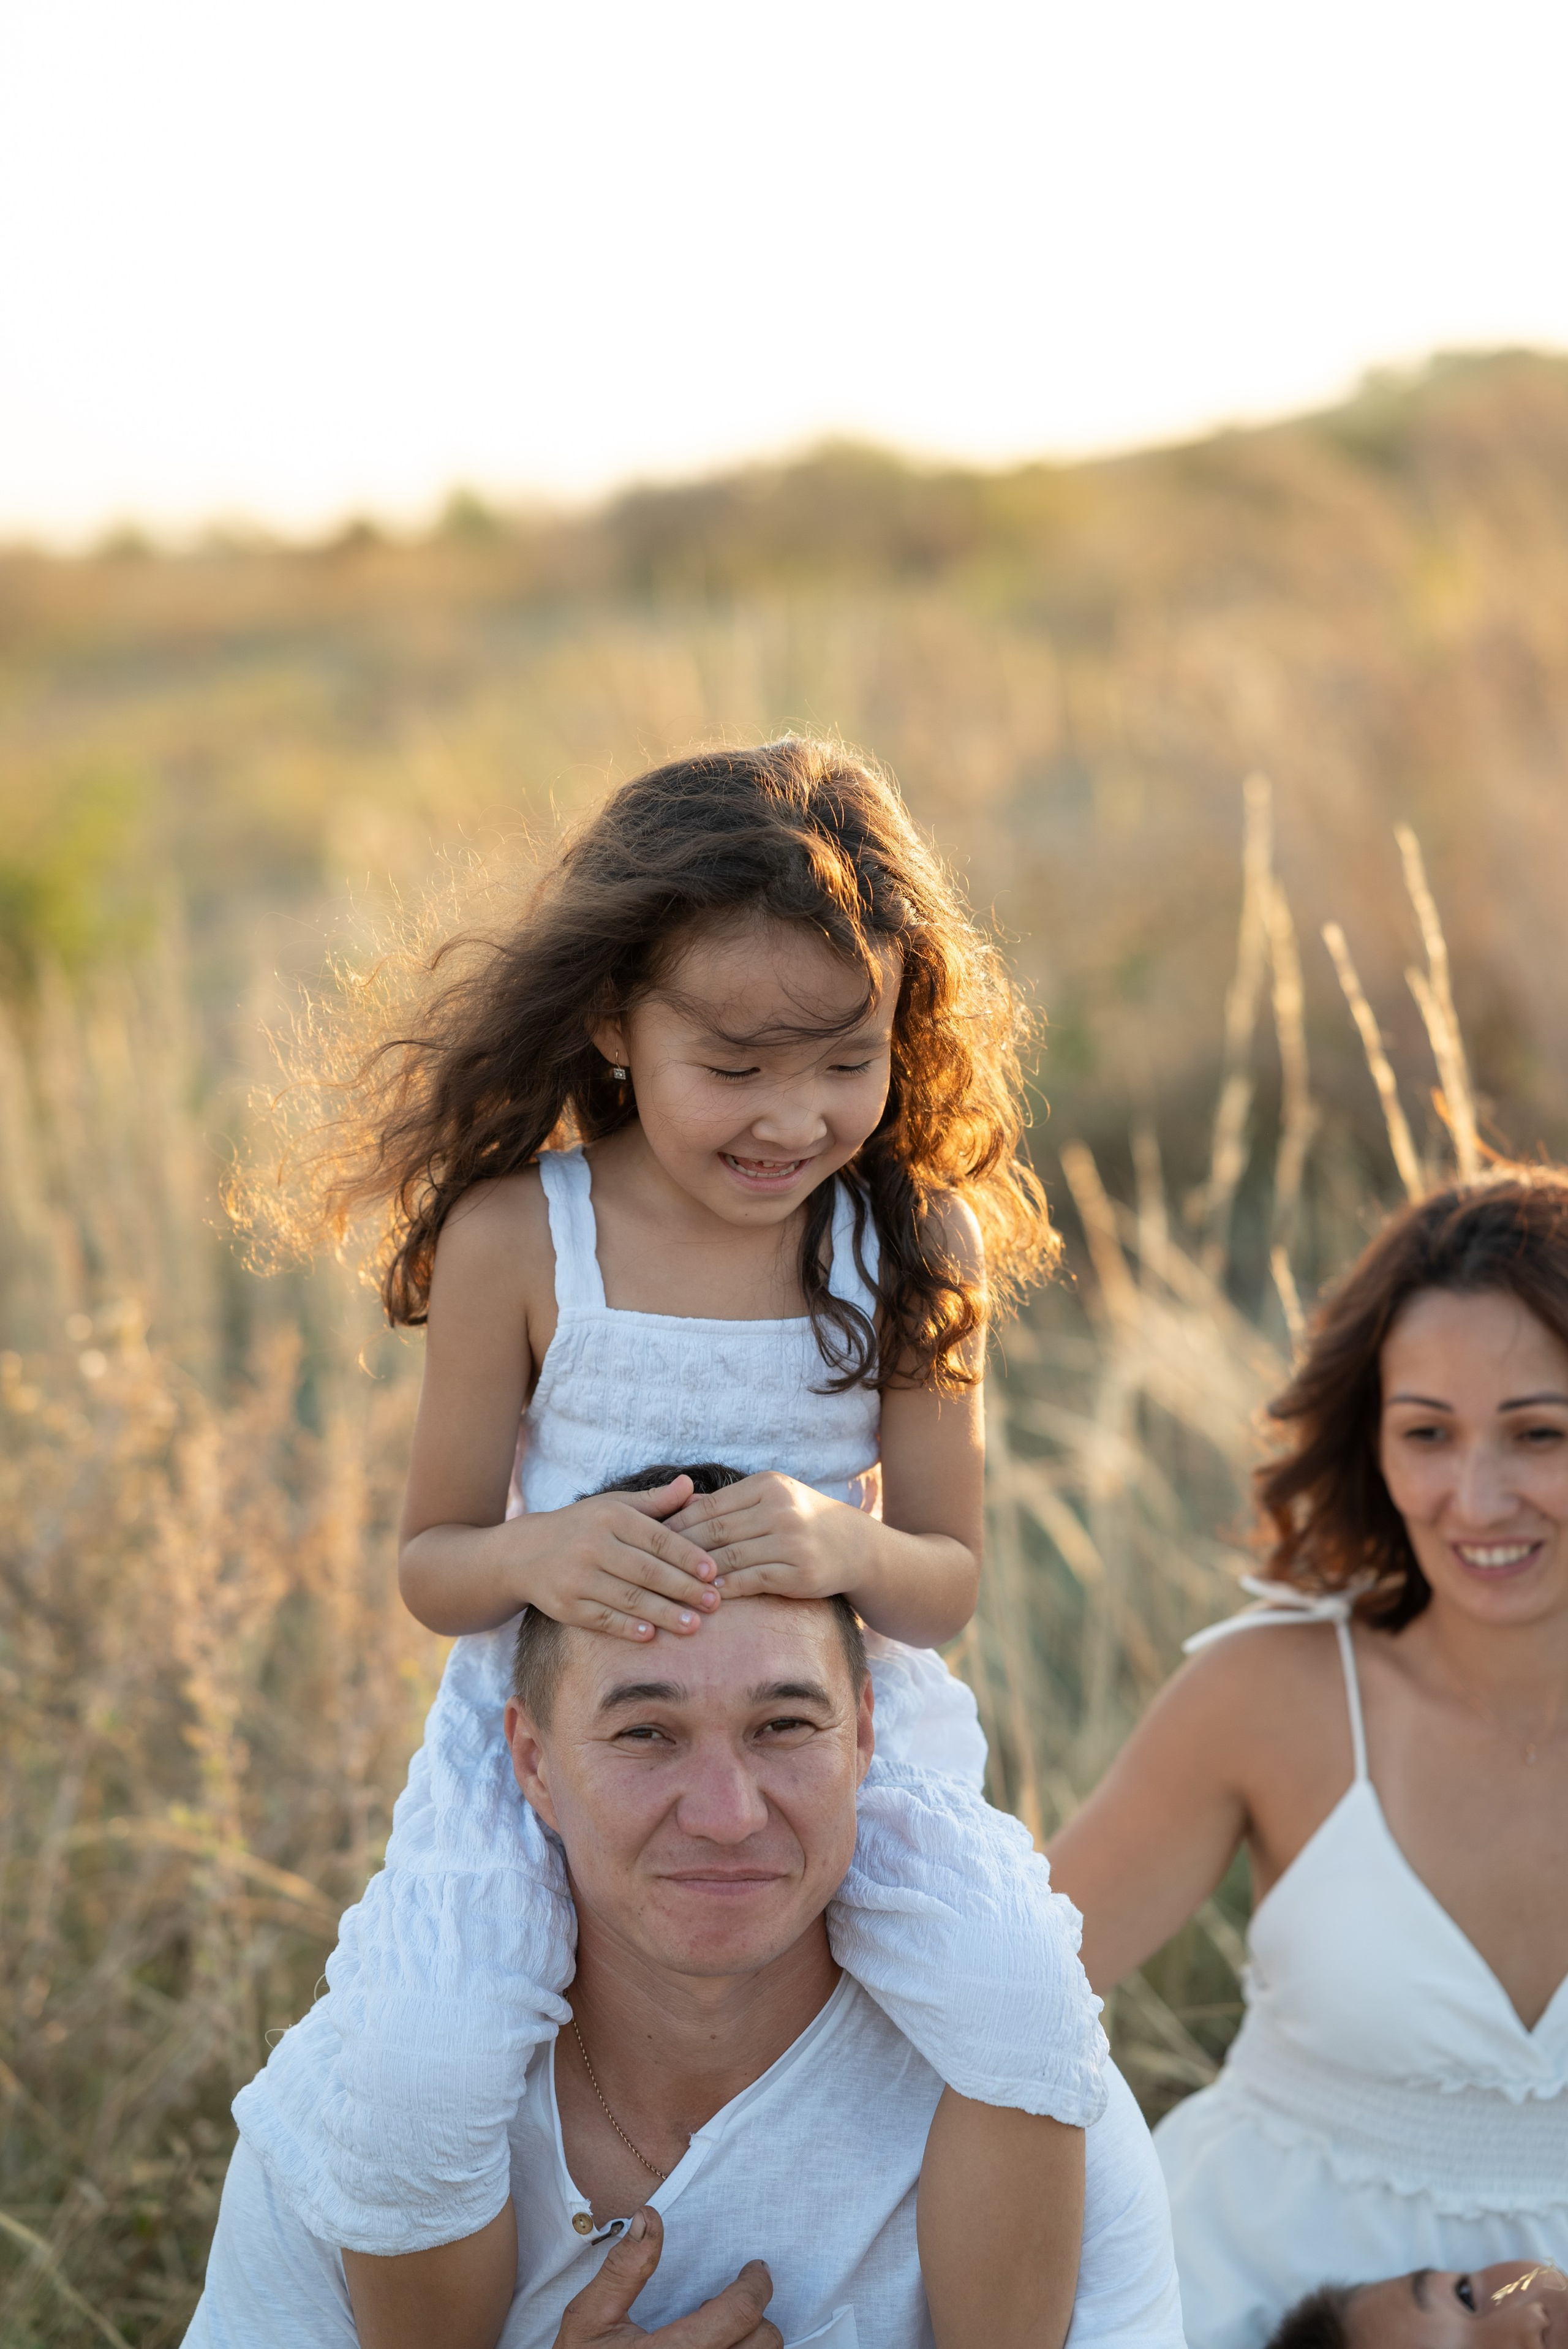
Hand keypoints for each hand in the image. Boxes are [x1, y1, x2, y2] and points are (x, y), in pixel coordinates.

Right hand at [522, 1479, 721, 1642]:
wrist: (524, 1554)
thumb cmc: (583, 1527)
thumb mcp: (614, 1506)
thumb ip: (655, 1501)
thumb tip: (691, 1485)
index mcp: (610, 1517)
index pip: (657, 1538)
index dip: (688, 1556)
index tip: (713, 1572)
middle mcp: (592, 1545)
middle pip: (647, 1571)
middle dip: (684, 1589)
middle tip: (715, 1603)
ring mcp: (577, 1577)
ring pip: (629, 1598)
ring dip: (665, 1614)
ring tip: (695, 1625)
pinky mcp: (566, 1606)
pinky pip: (603, 1619)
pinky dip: (628, 1628)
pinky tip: (652, 1634)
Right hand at [553, 2208, 780, 2348]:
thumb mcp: (588, 2319)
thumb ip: (622, 2270)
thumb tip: (649, 2216)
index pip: (739, 2315)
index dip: (756, 2284)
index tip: (755, 2269)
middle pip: (765, 2344)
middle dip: (754, 2317)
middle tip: (720, 2306)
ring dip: (749, 2344)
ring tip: (714, 2335)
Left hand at [664, 1473, 872, 1602]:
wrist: (855, 1546)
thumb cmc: (802, 1520)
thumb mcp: (771, 1498)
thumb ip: (729, 1503)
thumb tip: (680, 1506)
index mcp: (768, 1485)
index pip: (710, 1506)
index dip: (677, 1523)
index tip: (651, 1539)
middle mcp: (780, 1509)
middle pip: (716, 1532)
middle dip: (680, 1550)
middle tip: (651, 1565)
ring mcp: (792, 1542)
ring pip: (731, 1558)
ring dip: (699, 1574)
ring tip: (672, 1584)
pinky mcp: (800, 1572)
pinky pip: (753, 1580)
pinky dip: (728, 1588)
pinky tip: (709, 1595)